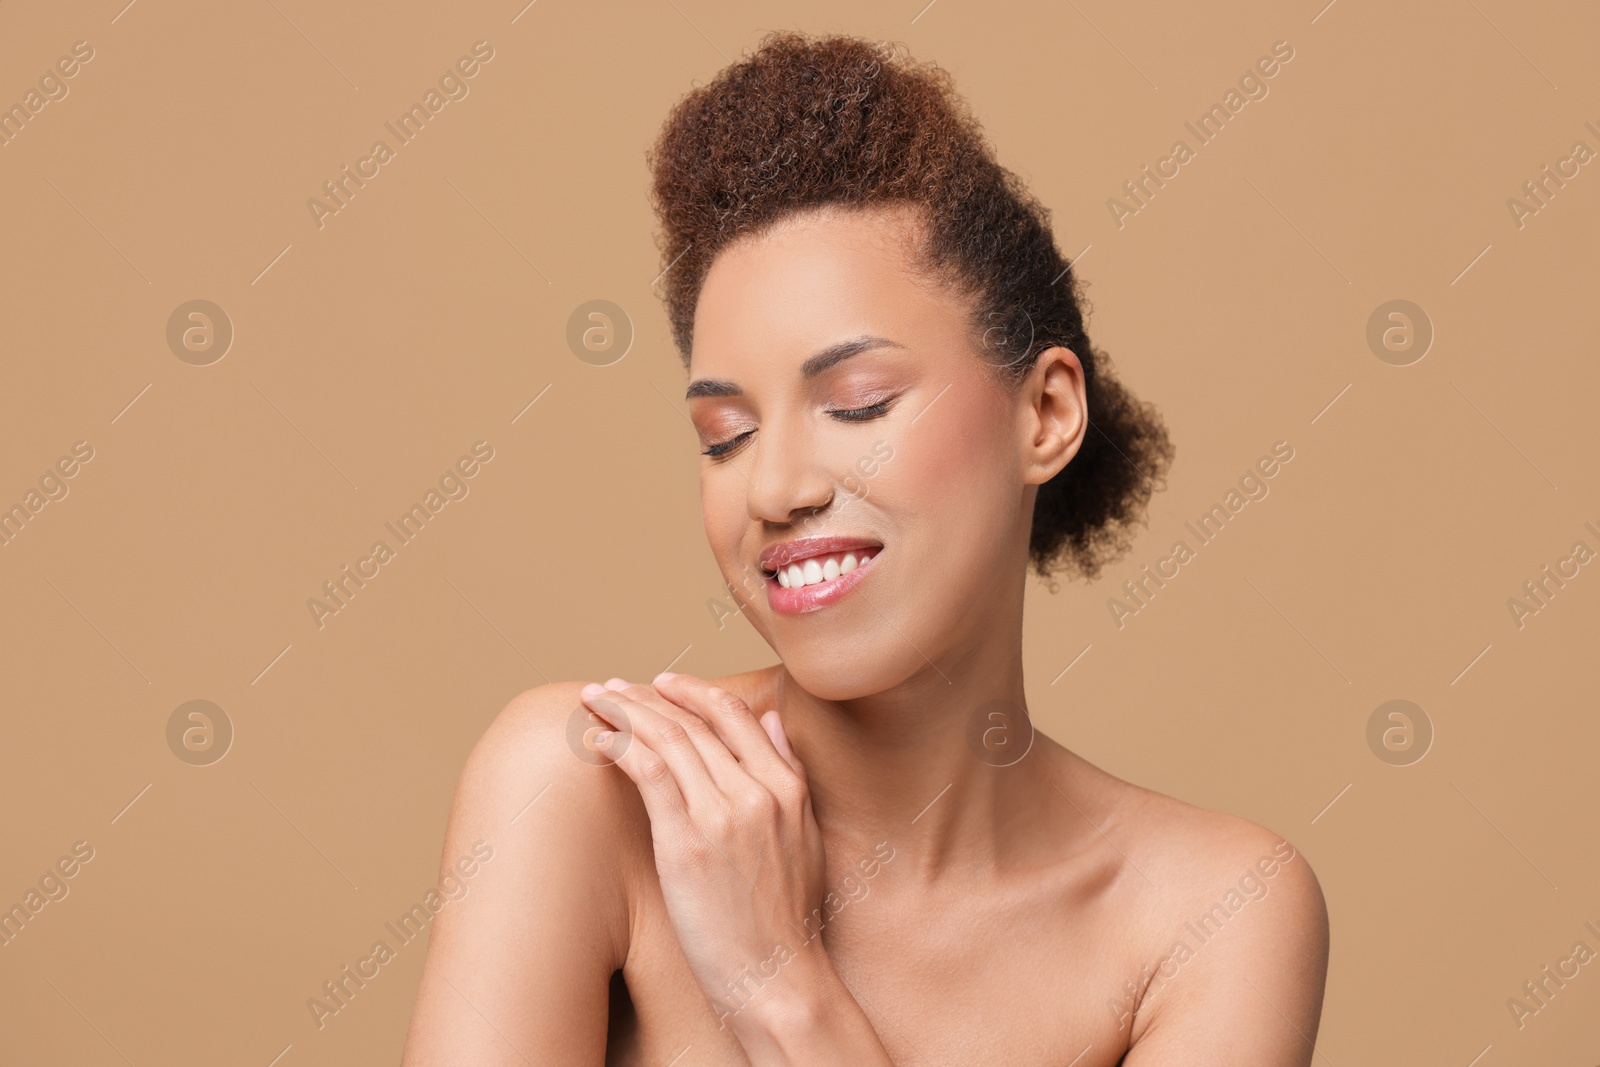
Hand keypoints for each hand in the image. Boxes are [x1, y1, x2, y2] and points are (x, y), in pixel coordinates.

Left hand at [579, 673, 828, 1031]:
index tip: (660, 683)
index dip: (692, 691)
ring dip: (624, 712)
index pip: (733, 714)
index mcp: (787, 788)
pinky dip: (619, 746)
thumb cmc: (787, 918)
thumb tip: (772, 720)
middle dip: (645, 696)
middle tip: (612, 687)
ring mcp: (722, 815)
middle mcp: (757, 792)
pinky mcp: (687, 842)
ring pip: (667, 738)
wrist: (777, 977)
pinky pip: (648, 772)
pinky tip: (597, 739)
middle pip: (693, 721)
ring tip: (595, 702)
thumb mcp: (806, 836)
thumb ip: (789, 773)